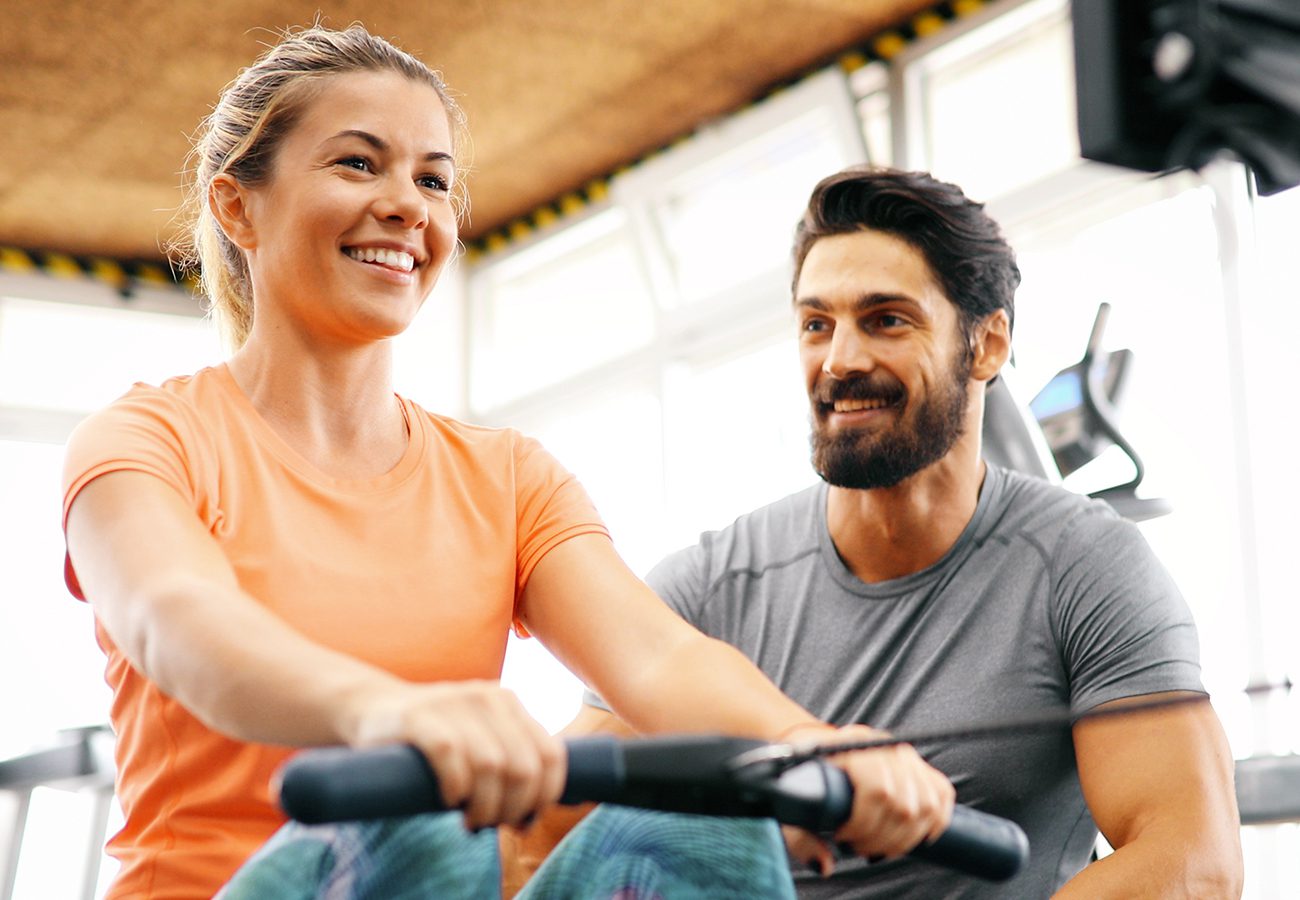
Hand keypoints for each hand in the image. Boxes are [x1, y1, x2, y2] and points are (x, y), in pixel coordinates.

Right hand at [347, 680, 565, 829]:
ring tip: (470, 821)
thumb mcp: (479, 736)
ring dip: (484, 807)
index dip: (545, 796)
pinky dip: (454, 788)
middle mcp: (486, 696)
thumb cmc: (433, 737)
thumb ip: (509, 756)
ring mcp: (452, 702)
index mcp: (509, 702)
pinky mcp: (418, 716)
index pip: (552, 754)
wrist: (372, 709)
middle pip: (524, 767)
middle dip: (512, 808)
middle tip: (490, 824)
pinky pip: (450, 756)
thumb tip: (543, 806)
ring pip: (492, 766)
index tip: (525, 820)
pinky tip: (447, 800)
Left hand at [781, 723, 953, 875]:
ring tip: (880, 845)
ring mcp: (905, 754)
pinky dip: (934, 823)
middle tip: (860, 847)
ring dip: (906, 837)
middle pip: (904, 803)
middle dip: (883, 838)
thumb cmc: (804, 776)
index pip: (879, 789)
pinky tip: (913, 837)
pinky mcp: (919, 765)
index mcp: (852, 745)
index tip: (843, 837)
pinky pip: (942, 795)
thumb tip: (825, 866)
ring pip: (927, 804)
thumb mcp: (791, 803)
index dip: (866, 824)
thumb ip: (802, 838)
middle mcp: (884, 746)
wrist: (821, 748)